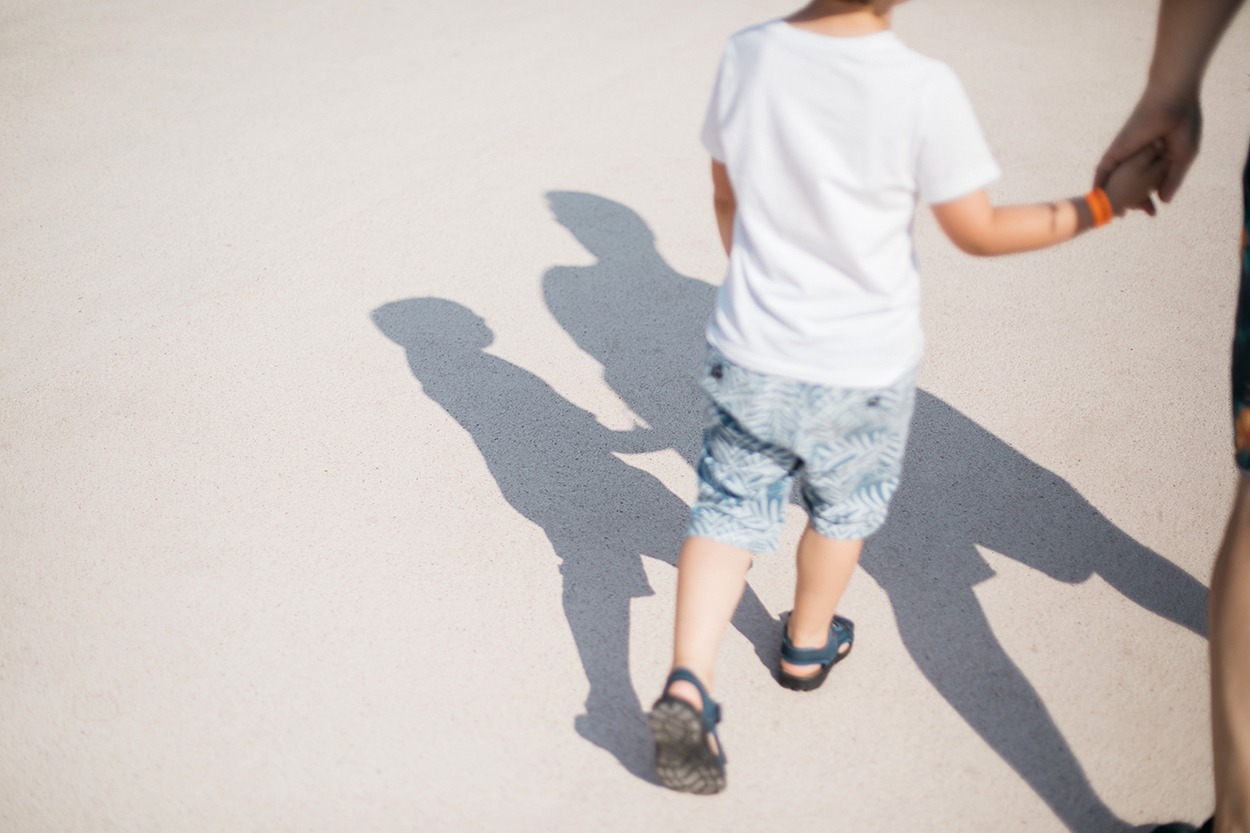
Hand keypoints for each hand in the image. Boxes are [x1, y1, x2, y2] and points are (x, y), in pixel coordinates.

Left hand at [1095, 90, 1201, 213]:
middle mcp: (1140, 159)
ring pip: (1116, 181)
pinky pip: (1102, 171)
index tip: (1151, 213)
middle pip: (1132, 186)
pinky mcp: (1115, 150)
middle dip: (1133, 203)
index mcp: (1157, 159)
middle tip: (1132, 216)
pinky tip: (1096, 199)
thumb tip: (1163, 201)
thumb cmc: (1183, 127)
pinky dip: (1099, 185)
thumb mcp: (1182, 158)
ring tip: (1115, 215)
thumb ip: (1173, 180)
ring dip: (1114, 197)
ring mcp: (1126, 155)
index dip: (1148, 199)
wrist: (1172, 103)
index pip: (1149, 184)